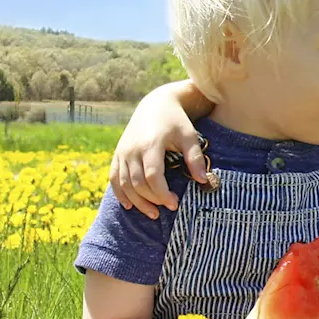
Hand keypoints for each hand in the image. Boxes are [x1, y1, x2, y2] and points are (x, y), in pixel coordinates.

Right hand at [110, 84, 206, 218]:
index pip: (152, 176)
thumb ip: (195, 158)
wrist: (156, 104)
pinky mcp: (118, 154)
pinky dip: (120, 193)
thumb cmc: (176, 121)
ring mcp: (122, 152)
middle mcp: (132, 149)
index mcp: (150, 144)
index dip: (162, 193)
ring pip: (124, 183)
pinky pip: (114, 178)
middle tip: (168, 208)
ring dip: (137, 201)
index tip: (175, 203)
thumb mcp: (190, 136)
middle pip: (137, 183)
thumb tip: (203, 180)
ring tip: (153, 213)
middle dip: (152, 200)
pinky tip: (129, 205)